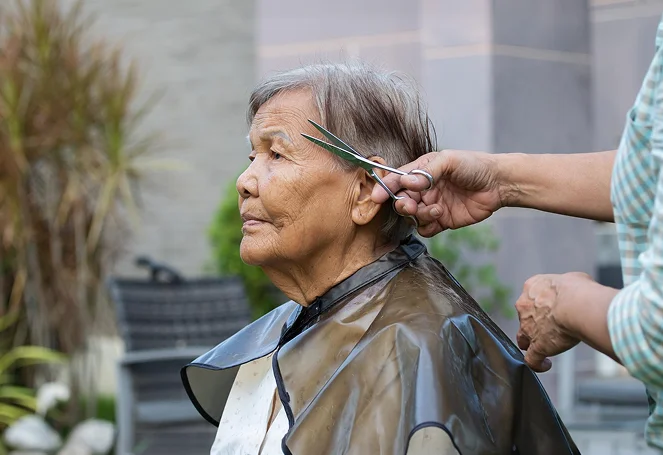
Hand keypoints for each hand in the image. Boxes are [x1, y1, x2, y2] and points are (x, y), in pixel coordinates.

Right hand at [371, 150, 507, 236]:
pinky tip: (439, 216)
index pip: (397, 180)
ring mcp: (432, 206)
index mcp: (421, 171)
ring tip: (436, 209)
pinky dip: (427, 225)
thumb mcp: (449, 161)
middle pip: (401, 200)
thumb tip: (406, 181)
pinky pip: (425, 229)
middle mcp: (424, 190)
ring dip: (418, 215)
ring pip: (412, 217)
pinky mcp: (442, 221)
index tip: (377, 196)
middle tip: (410, 205)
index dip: (385, 188)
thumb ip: (427, 171)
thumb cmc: (474, 166)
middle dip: (402, 204)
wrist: (498, 184)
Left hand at [515, 272, 596, 371]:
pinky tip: (545, 364)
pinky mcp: (536, 346)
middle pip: (525, 318)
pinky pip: (531, 359)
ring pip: (523, 339)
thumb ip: (568, 286)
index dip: (541, 306)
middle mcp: (524, 307)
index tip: (552, 311)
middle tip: (552, 328)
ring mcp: (528, 328)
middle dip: (535, 324)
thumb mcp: (573, 278)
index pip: (531, 298)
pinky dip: (537, 364)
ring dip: (531, 343)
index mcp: (531, 287)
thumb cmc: (578, 290)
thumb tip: (577, 289)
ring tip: (544, 347)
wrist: (576, 306)